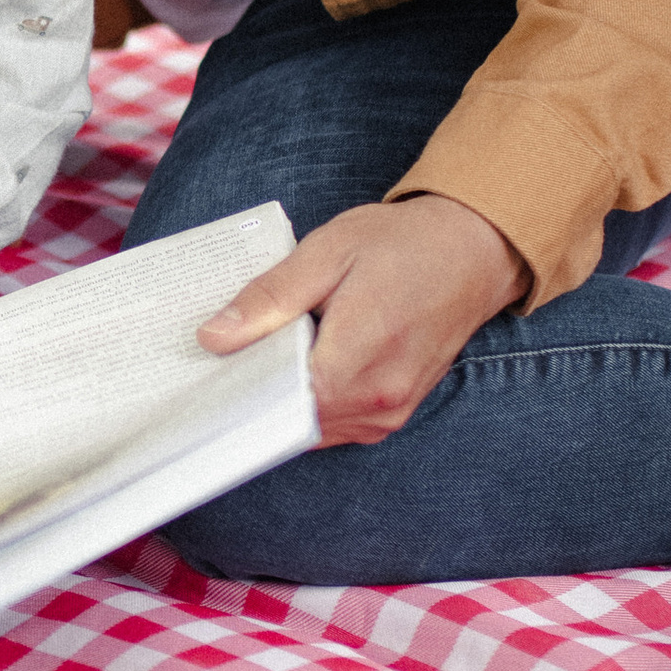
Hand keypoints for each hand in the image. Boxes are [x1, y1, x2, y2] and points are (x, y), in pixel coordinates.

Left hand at [196, 193, 529, 444]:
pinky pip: (335, 420)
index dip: (233, 396)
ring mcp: (390, 414)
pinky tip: (284, 368)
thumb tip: (213, 338)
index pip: (275, 407)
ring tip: (244, 362)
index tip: (196, 385)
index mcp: (357, 365)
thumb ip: (270, 300)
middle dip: (250, 398)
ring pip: (311, 426)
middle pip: (289, 421)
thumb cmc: (402, 245)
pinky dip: (306, 400)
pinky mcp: (394, 411)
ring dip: (278, 401)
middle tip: (208, 369)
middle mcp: (377, 403)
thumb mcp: (327, 253)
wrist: (474, 251)